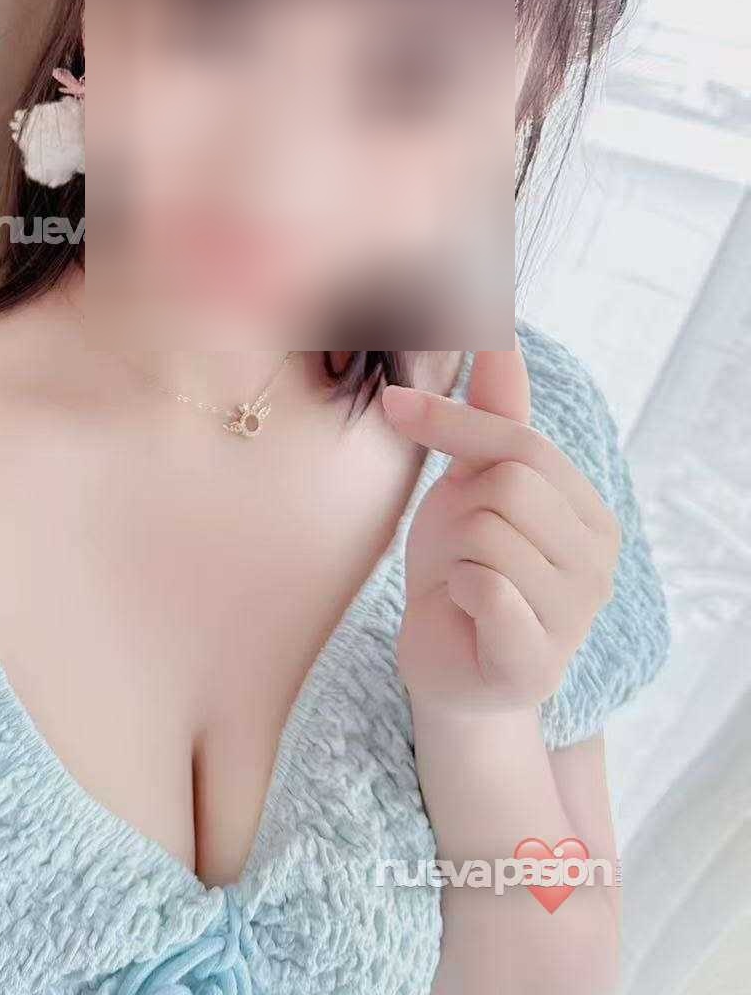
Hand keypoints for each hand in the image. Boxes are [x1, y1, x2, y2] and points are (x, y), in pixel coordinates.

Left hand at [383, 345, 619, 714]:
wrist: (443, 664)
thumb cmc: (461, 572)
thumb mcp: (471, 483)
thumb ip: (492, 413)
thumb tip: (500, 329)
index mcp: (589, 514)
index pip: (522, 442)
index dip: (452, 422)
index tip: (395, 406)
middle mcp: (599, 562)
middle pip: (509, 482)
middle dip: (460, 508)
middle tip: (456, 550)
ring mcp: (577, 616)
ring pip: (488, 534)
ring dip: (454, 556)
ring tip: (462, 586)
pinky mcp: (538, 660)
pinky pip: (486, 588)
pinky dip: (458, 593)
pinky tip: (466, 614)